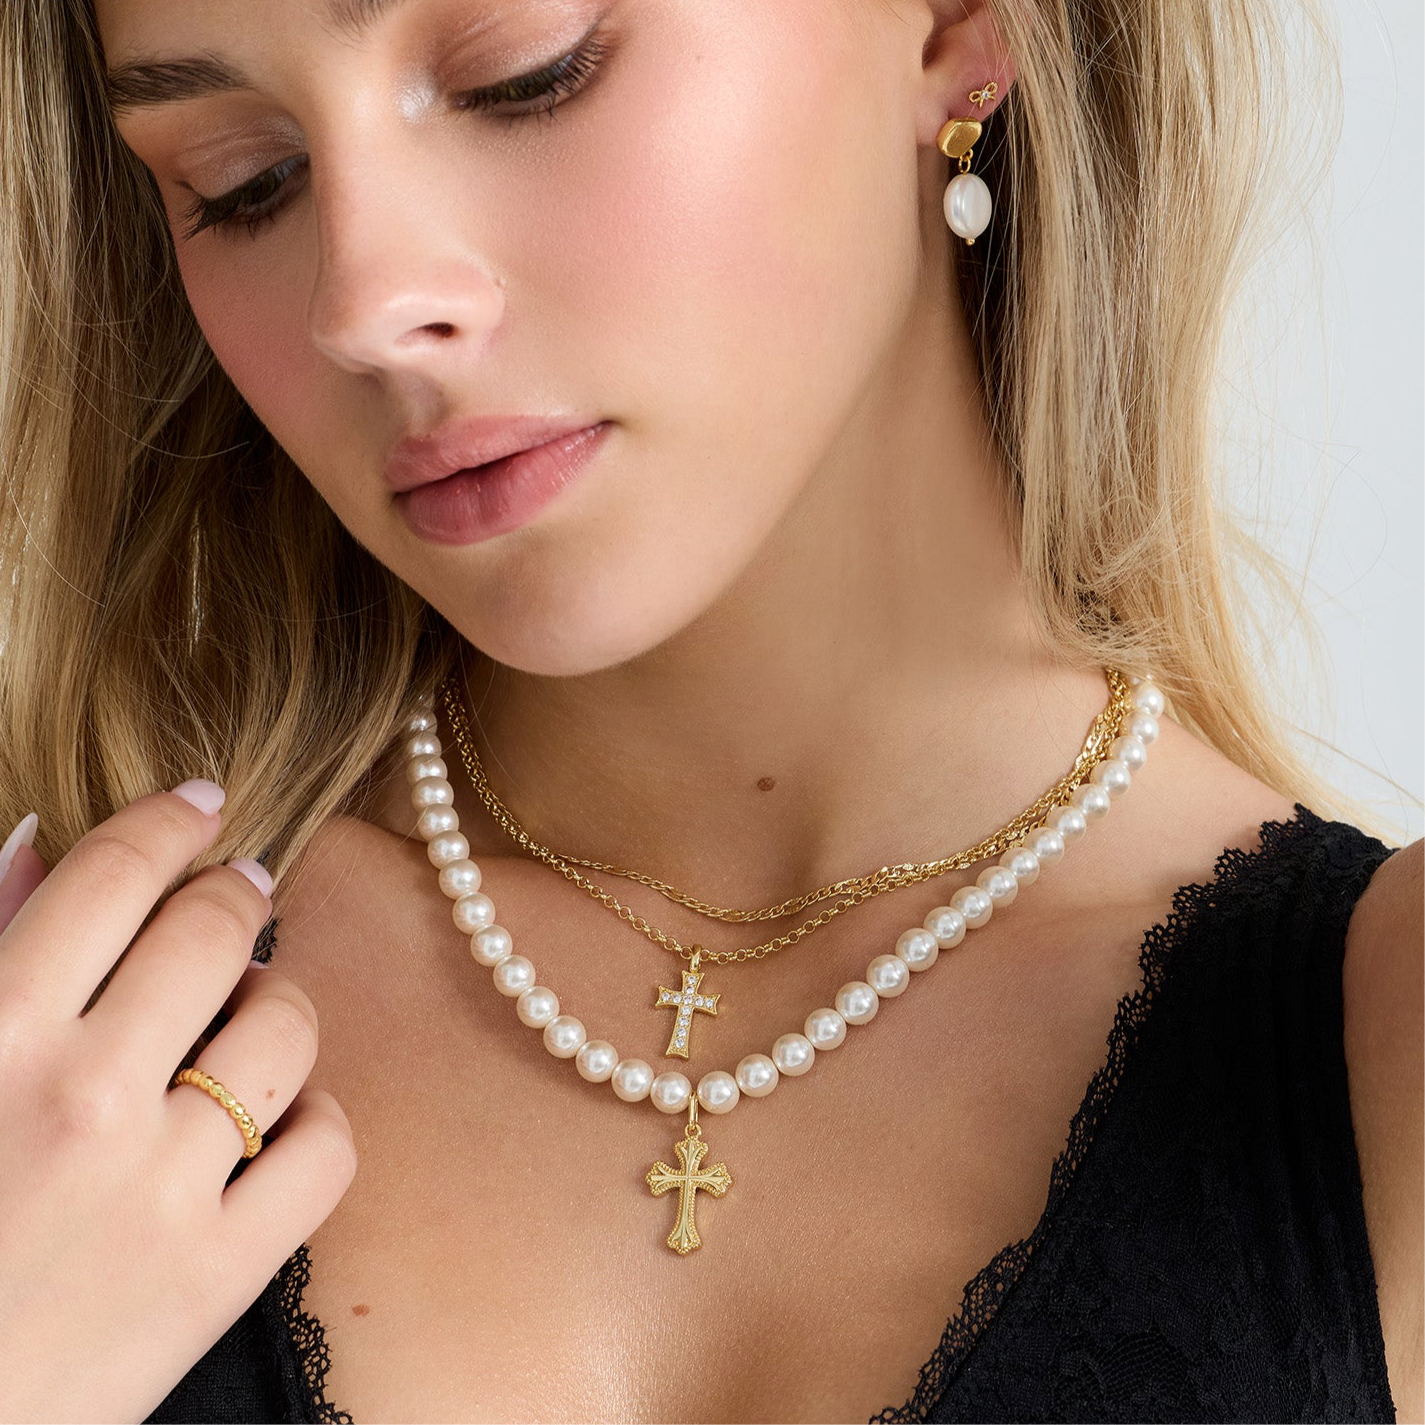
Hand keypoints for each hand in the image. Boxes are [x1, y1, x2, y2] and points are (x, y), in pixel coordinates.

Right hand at [0, 785, 357, 1424]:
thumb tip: (36, 843)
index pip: (115, 875)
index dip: (170, 820)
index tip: (203, 803)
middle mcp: (84, 1098)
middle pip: (217, 930)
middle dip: (234, 896)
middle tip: (236, 896)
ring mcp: (162, 1188)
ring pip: (287, 1029)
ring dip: (278, 1004)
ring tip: (250, 1016)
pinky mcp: (218, 1277)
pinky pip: (327, 1150)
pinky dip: (315, 1122)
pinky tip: (275, 1124)